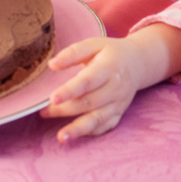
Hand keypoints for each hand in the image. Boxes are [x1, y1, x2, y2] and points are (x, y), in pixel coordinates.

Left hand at [40, 23, 180, 142]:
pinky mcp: (118, 114)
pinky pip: (104, 127)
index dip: (70, 91)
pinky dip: (90, 132)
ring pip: (97, 119)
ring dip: (78, 129)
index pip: (87, 82)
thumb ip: (73, 53)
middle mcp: (115, 88)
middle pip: (89, 102)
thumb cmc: (110, 53)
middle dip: (65, 109)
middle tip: (43, 111)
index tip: (52, 98)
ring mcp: (118, 103)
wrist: (137, 63)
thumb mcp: (94, 44)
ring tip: (61, 137)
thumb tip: (52, 64)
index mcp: (108, 67)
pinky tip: (74, 135)